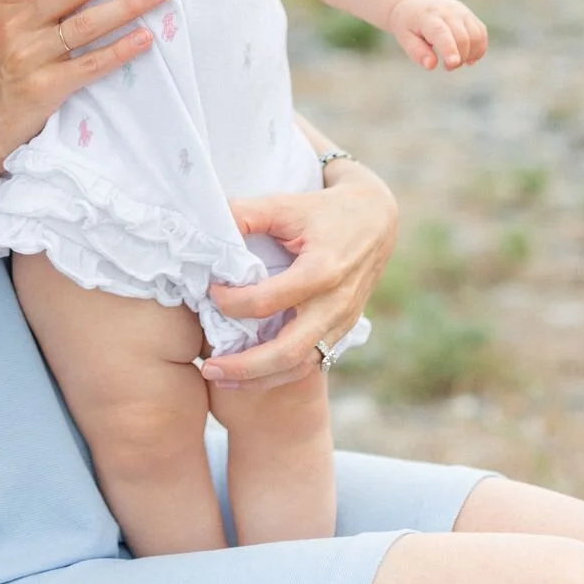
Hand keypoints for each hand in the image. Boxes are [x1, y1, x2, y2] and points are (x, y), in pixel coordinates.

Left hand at [201, 164, 397, 391]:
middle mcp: (334, 305)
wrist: (375, 221)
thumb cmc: (325, 211)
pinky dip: (278, 374)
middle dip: (246, 366)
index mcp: (321, 271)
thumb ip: (246, 214)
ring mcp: (341, 323)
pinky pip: (310, 363)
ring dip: (260, 379)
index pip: (268, 301)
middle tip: (209, 368)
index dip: (232, 302)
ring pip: (300, 366)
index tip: (211, 293)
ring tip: (221, 379)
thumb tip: (208, 228)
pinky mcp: (342, 331)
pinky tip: (250, 374)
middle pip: (289, 351)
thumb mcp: (286, 204)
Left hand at [387, 0, 486, 71]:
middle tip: (447, 67)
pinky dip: (479, 49)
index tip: (452, 64)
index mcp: (428, 17)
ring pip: (476, 36)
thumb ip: (417, 53)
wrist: (414, 3)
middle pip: (462, 38)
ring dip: (470, 55)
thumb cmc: (408, 25)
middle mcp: (448, 11)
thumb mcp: (405, 38)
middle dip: (459, 59)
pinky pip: (481, 33)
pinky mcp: (470, 15)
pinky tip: (468, 57)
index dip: (449, 49)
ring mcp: (461, 11)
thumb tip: (431, 65)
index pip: (441, 32)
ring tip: (455, 61)